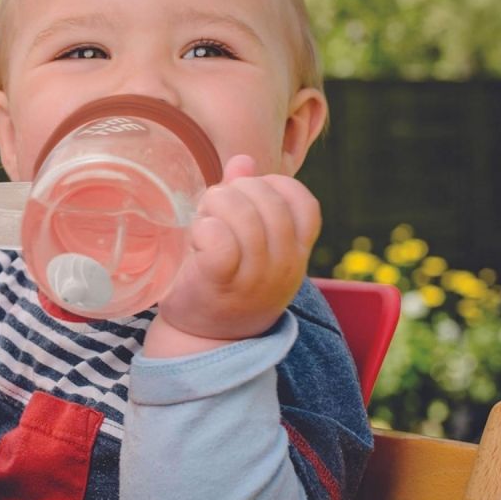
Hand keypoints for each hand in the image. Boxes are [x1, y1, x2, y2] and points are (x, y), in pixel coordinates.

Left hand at [151, 155, 320, 350]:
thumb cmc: (227, 282)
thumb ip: (247, 198)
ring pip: (242, 215)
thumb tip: (243, 160)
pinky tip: (197, 238)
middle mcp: (284, 265)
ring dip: (214, 206)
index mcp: (296, 251)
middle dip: (234, 191)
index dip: (272, 186)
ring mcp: (255, 277)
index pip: (304, 202)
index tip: (246, 198)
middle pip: (268, 201)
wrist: (205, 339)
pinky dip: (204, 228)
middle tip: (213, 208)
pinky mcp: (220, 283)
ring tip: (202, 220)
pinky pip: (219, 239)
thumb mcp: (249, 242)